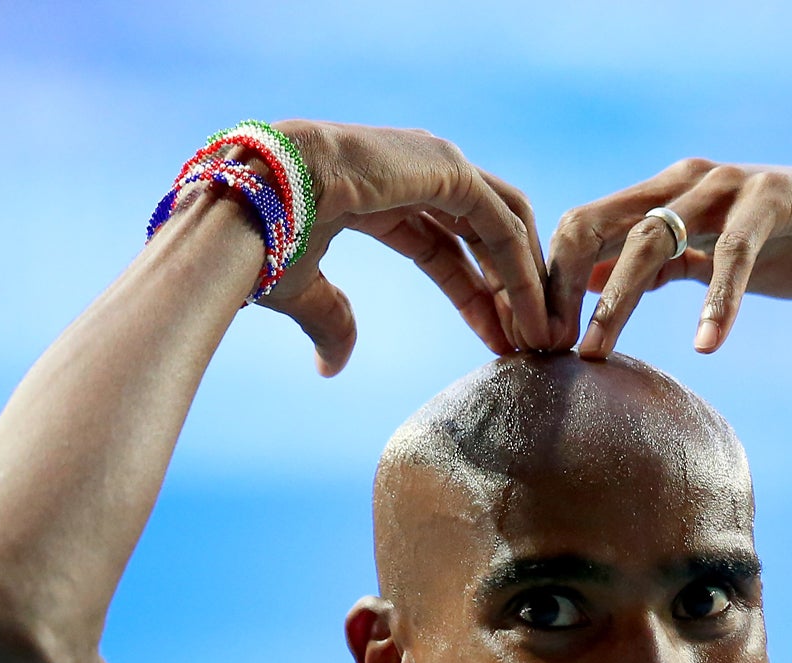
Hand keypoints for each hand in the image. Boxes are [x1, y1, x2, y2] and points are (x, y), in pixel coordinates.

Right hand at [250, 121, 552, 374]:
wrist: (253, 200)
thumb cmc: (264, 239)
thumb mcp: (304, 290)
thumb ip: (331, 322)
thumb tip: (331, 369)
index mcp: (380, 196)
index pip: (446, 249)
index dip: (474, 297)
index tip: (498, 343)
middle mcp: (414, 173)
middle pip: (484, 236)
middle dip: (510, 290)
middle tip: (531, 344)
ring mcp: (435, 164)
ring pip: (504, 227)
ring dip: (526, 283)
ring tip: (539, 338)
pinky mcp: (450, 169)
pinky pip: (503, 227)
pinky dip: (522, 271)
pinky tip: (529, 317)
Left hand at [544, 159, 791, 357]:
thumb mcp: (710, 259)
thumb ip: (657, 265)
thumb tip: (590, 283)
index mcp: (665, 194)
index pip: (582, 227)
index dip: (551, 281)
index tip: (535, 341)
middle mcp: (687, 180)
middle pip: (598, 226)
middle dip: (563, 291)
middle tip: (546, 350)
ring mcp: (728, 186)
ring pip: (650, 237)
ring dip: (616, 300)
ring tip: (595, 353)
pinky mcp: (774, 200)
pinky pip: (732, 253)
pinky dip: (716, 300)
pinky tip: (705, 344)